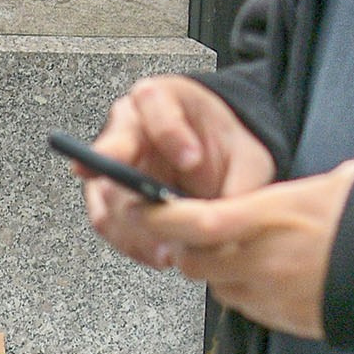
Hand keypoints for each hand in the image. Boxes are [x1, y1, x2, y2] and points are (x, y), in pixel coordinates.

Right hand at [80, 76, 277, 269]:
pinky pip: (108, 222)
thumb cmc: (223, 145)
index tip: (191, 160)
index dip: (170, 133)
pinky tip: (161, 255)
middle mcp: (125, 127)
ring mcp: (110, 165)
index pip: (154, 107)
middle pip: (113, 153)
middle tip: (158, 216)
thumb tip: (234, 222)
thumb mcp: (247, 156)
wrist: (213, 160)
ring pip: (108, 196)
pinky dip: (132, 243)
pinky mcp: (106, 198)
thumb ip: (242, 182)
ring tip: (170, 251)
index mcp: (159, 98)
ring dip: (136, 227)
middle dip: (131, 188)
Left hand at [131, 160, 353, 340]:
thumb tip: (271, 190)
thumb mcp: (332, 187)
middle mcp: (260, 258)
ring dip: (213, 270)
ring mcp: (268, 293)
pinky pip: (243, 304)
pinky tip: (261, 275)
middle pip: (190, 259)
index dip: (157, 217)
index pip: (190, 221)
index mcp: (267, 218)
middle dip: (182, 248)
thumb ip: (284, 193)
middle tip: (184, 233)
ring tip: (235, 252)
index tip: (140, 208)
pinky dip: (240, 289)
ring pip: (214, 284)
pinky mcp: (280, 317)